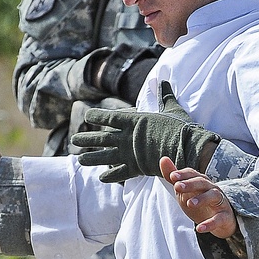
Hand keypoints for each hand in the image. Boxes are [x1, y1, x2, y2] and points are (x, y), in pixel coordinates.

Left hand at [71, 95, 218, 183]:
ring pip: (105, 156)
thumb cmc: (179, 127)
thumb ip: (165, 95)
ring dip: (92, 158)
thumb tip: (164, 80)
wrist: (185, 148)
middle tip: (74, 140)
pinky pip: (120, 173)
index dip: (97, 116)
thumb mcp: (172, 107)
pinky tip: (101, 178)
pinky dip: (111, 176)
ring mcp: (129, 153)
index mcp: (133, 120)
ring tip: (80, 160)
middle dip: (87, 139)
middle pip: (102, 138)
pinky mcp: (136, 168)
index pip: (109, 117)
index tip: (87, 116)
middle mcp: (126, 137)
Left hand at [161, 159, 236, 238]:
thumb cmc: (201, 203)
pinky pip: (219, 219)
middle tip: (177, 187)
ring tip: (189, 204)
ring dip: (202, 199)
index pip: (193, 174)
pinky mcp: (225, 216)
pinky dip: (210, 223)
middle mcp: (212, 189)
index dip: (183, 174)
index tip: (172, 176)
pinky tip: (200, 228)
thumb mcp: (185, 191)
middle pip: (203, 182)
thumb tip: (163, 159)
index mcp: (202, 182)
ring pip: (214, 196)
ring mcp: (220, 202)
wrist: (221, 221)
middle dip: (191, 183)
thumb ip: (174, 177)